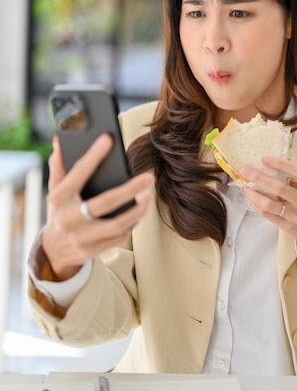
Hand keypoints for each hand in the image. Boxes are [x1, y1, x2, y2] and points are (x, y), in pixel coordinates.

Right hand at [42, 134, 153, 279]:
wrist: (53, 250)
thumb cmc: (59, 210)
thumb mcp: (55, 188)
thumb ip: (59, 165)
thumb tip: (60, 139)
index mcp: (59, 198)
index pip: (78, 174)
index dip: (93, 155)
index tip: (108, 139)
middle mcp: (69, 218)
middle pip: (105, 203)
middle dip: (130, 189)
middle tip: (148, 178)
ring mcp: (81, 237)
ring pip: (116, 225)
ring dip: (137, 211)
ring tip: (148, 197)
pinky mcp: (91, 251)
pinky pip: (117, 238)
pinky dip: (130, 225)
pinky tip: (138, 214)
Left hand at [241, 157, 296, 257]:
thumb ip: (295, 178)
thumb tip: (270, 166)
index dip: (280, 164)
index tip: (264, 158)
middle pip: (279, 188)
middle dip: (259, 178)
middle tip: (246, 170)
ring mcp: (296, 215)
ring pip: (269, 204)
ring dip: (254, 194)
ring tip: (245, 186)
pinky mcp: (286, 226)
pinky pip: (267, 214)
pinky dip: (256, 204)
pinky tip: (251, 198)